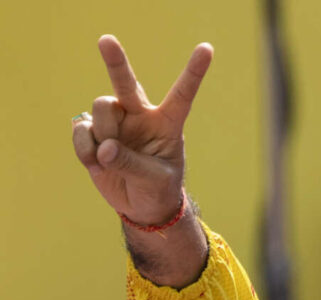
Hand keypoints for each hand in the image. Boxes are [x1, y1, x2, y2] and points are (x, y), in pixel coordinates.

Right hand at [72, 35, 212, 225]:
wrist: (141, 206)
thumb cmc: (158, 188)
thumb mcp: (155, 180)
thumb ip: (132, 164)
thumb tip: (104, 147)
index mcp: (167, 123)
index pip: (182, 94)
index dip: (194, 72)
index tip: (207, 49)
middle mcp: (140, 115)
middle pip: (126, 83)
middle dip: (115, 61)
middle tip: (106, 40)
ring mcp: (115, 122)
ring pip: (102, 109)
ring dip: (104, 134)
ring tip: (111, 159)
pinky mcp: (93, 132)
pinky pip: (82, 130)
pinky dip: (85, 150)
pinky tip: (96, 163)